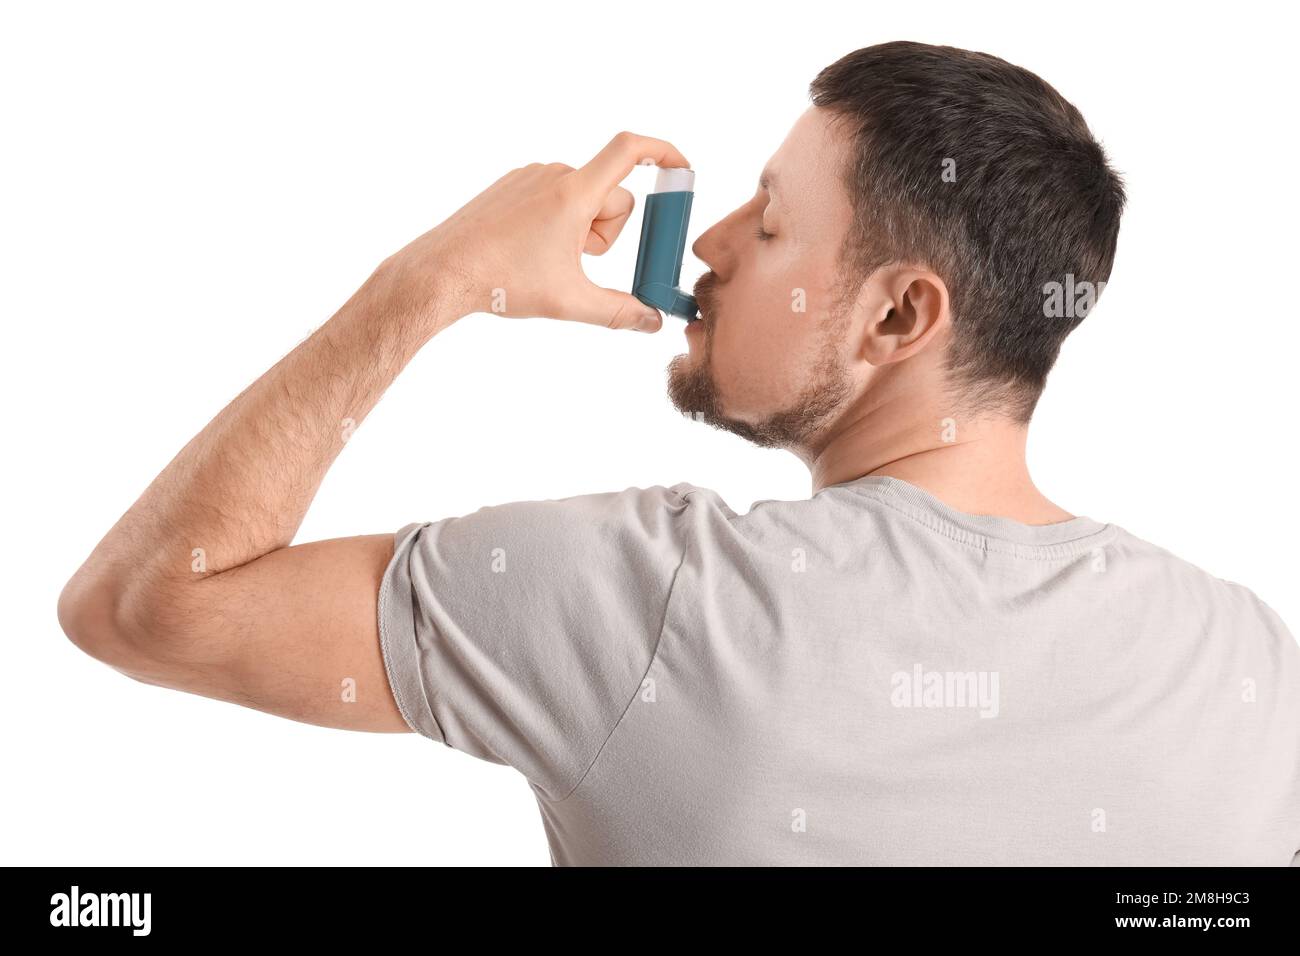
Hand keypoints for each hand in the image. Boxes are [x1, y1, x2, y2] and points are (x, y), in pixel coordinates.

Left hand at [381, 131, 689, 332]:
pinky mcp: (512, 185)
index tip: (683, 169)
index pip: (630, 151)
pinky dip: (556, 223)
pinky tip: (529, 250)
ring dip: (580, 231)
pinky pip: (555, 198)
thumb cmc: (502, 281)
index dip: (663, 153)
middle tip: (579, 262)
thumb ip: (620, 311)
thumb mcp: (569, 302)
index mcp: (574, 193)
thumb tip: (653, 322)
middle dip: (606, 232)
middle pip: (611, 195)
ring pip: (583, 199)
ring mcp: (531, 176)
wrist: (443, 270)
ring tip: (546, 260)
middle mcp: (554, 174)